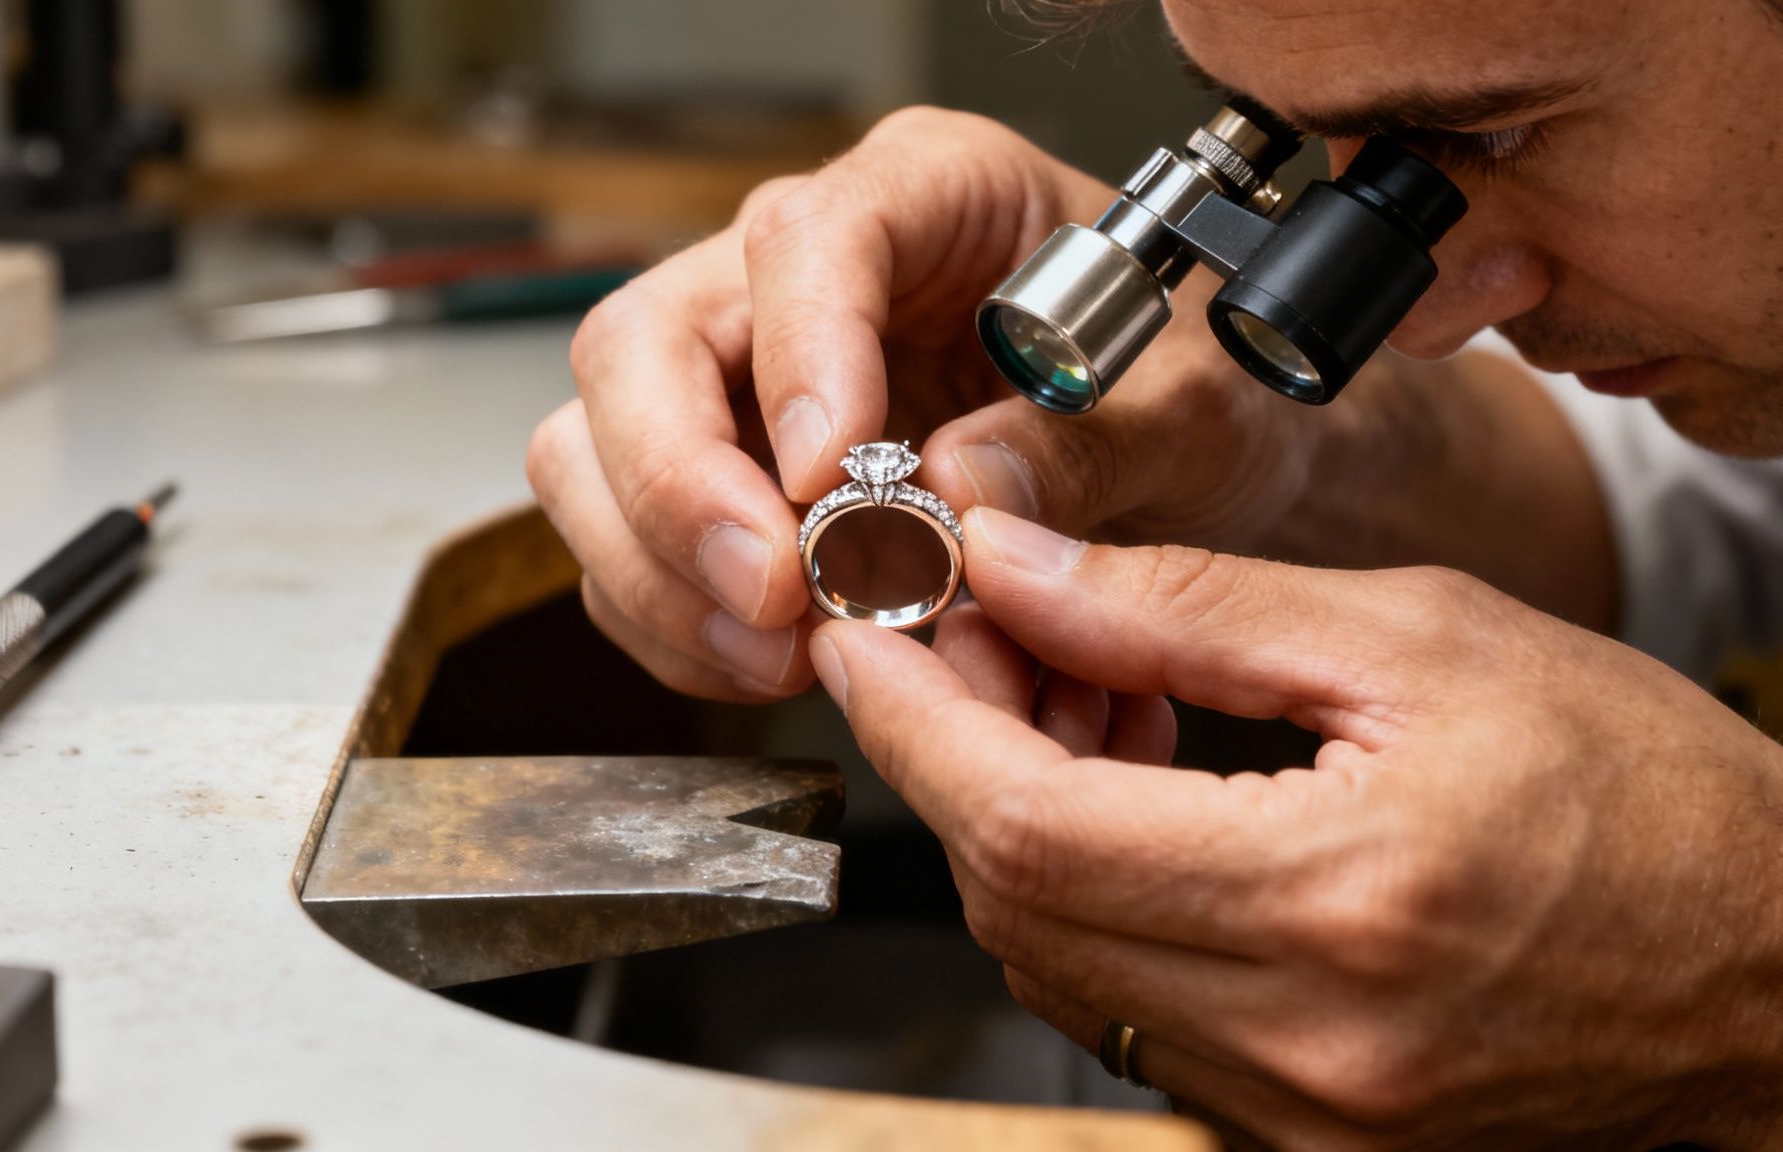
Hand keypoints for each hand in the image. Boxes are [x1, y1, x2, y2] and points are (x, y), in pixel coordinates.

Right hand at [528, 107, 1314, 702]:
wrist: (1184, 451)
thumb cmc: (1180, 390)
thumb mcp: (1186, 411)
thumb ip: (1081, 447)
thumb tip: (954, 494)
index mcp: (931, 193)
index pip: (807, 241)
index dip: (799, 360)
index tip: (830, 481)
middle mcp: (805, 274)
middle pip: (644, 347)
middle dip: (681, 490)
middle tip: (776, 599)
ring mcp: (744, 376)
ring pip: (596, 452)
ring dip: (667, 575)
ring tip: (786, 653)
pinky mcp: (723, 476)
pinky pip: (633, 550)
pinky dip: (685, 626)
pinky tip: (776, 662)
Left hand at [808, 505, 1782, 1148]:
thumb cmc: (1658, 799)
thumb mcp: (1427, 642)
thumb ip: (1191, 606)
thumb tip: (1016, 566)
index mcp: (1334, 898)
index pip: (1022, 820)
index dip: (910, 718)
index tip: (859, 630)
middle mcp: (1300, 1040)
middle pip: (1012, 897)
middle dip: (954, 751)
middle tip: (980, 634)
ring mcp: (1296, 1114)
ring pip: (1053, 958)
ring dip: (1020, 818)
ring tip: (1084, 692)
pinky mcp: (1302, 1137)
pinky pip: (1130, 1008)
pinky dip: (1095, 891)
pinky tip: (1141, 792)